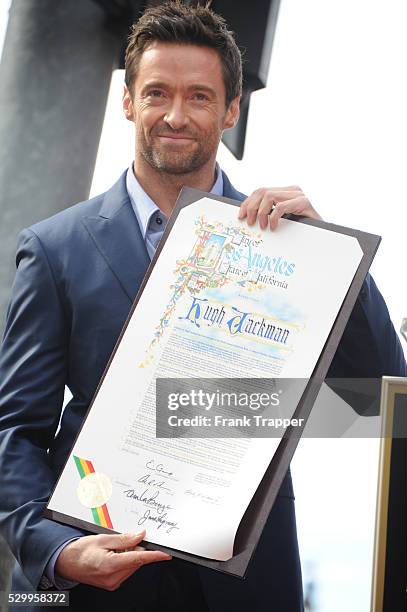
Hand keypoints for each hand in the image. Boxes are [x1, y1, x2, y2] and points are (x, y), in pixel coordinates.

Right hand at [55, 531, 170, 590]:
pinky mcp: (112, 584)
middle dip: (136, 549)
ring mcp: (112, 583)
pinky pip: (126, 570)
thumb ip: (124, 539)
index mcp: (110, 565)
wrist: (65, 563)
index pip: (138, 559)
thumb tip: (141, 536)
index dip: (154, 556)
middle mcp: (113, 578)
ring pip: (132, 566)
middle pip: (136, 562)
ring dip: (129, 555)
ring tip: (113, 548)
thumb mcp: (102, 539)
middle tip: (124, 540)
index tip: (166, 554)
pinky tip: (113, 555)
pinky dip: (124, 561)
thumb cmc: (80, 550)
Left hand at [238, 186, 321, 229]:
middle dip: (251, 207)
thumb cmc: (301, 228)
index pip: (260, 191)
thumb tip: (247, 217)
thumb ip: (268, 214)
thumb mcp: (281, 219)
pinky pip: (281, 206)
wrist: (323, 233)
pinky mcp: (304, 202)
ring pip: (269, 196)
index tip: (240, 216)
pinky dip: (273, 217)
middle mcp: (291, 190)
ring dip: (262, 213)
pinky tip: (273, 227)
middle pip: (262, 191)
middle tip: (249, 223)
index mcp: (284, 192)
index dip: (247, 203)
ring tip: (262, 226)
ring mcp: (298, 195)